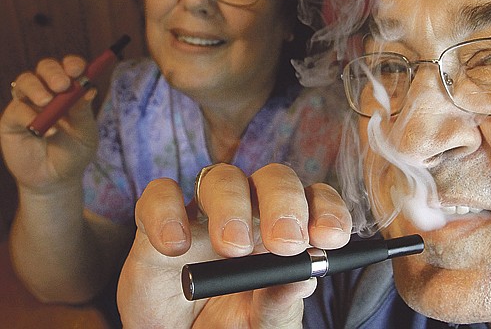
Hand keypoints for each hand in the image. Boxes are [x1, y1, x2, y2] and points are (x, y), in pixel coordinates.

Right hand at [0, 56, 97, 189]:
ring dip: (37, 88)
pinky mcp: (11, 120)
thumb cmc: (74, 152)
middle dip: (53, 72)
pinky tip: (48, 131)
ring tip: (48, 102)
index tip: (79, 69)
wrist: (56, 179)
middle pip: (45, 68)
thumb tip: (88, 89)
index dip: (73, 64)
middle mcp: (47, 91)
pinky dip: (31, 117)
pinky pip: (17, 109)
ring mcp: (27, 103)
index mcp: (69, 90)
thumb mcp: (85, 133)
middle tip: (62, 85)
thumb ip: (83, 112)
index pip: (69, 68)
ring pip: (25, 81)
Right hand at [118, 163, 351, 328]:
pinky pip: (160, 194)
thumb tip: (303, 276)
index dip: (328, 210)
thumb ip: (282, 303)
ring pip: (222, 177)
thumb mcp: (264, 322)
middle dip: (284, 203)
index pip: (315, 200)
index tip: (331, 238)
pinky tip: (176, 248)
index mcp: (285, 229)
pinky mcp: (158, 219)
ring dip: (232, 206)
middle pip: (274, 178)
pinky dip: (168, 212)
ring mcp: (204, 212)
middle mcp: (250, 211)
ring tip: (232, 249)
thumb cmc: (231, 326)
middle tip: (285, 243)